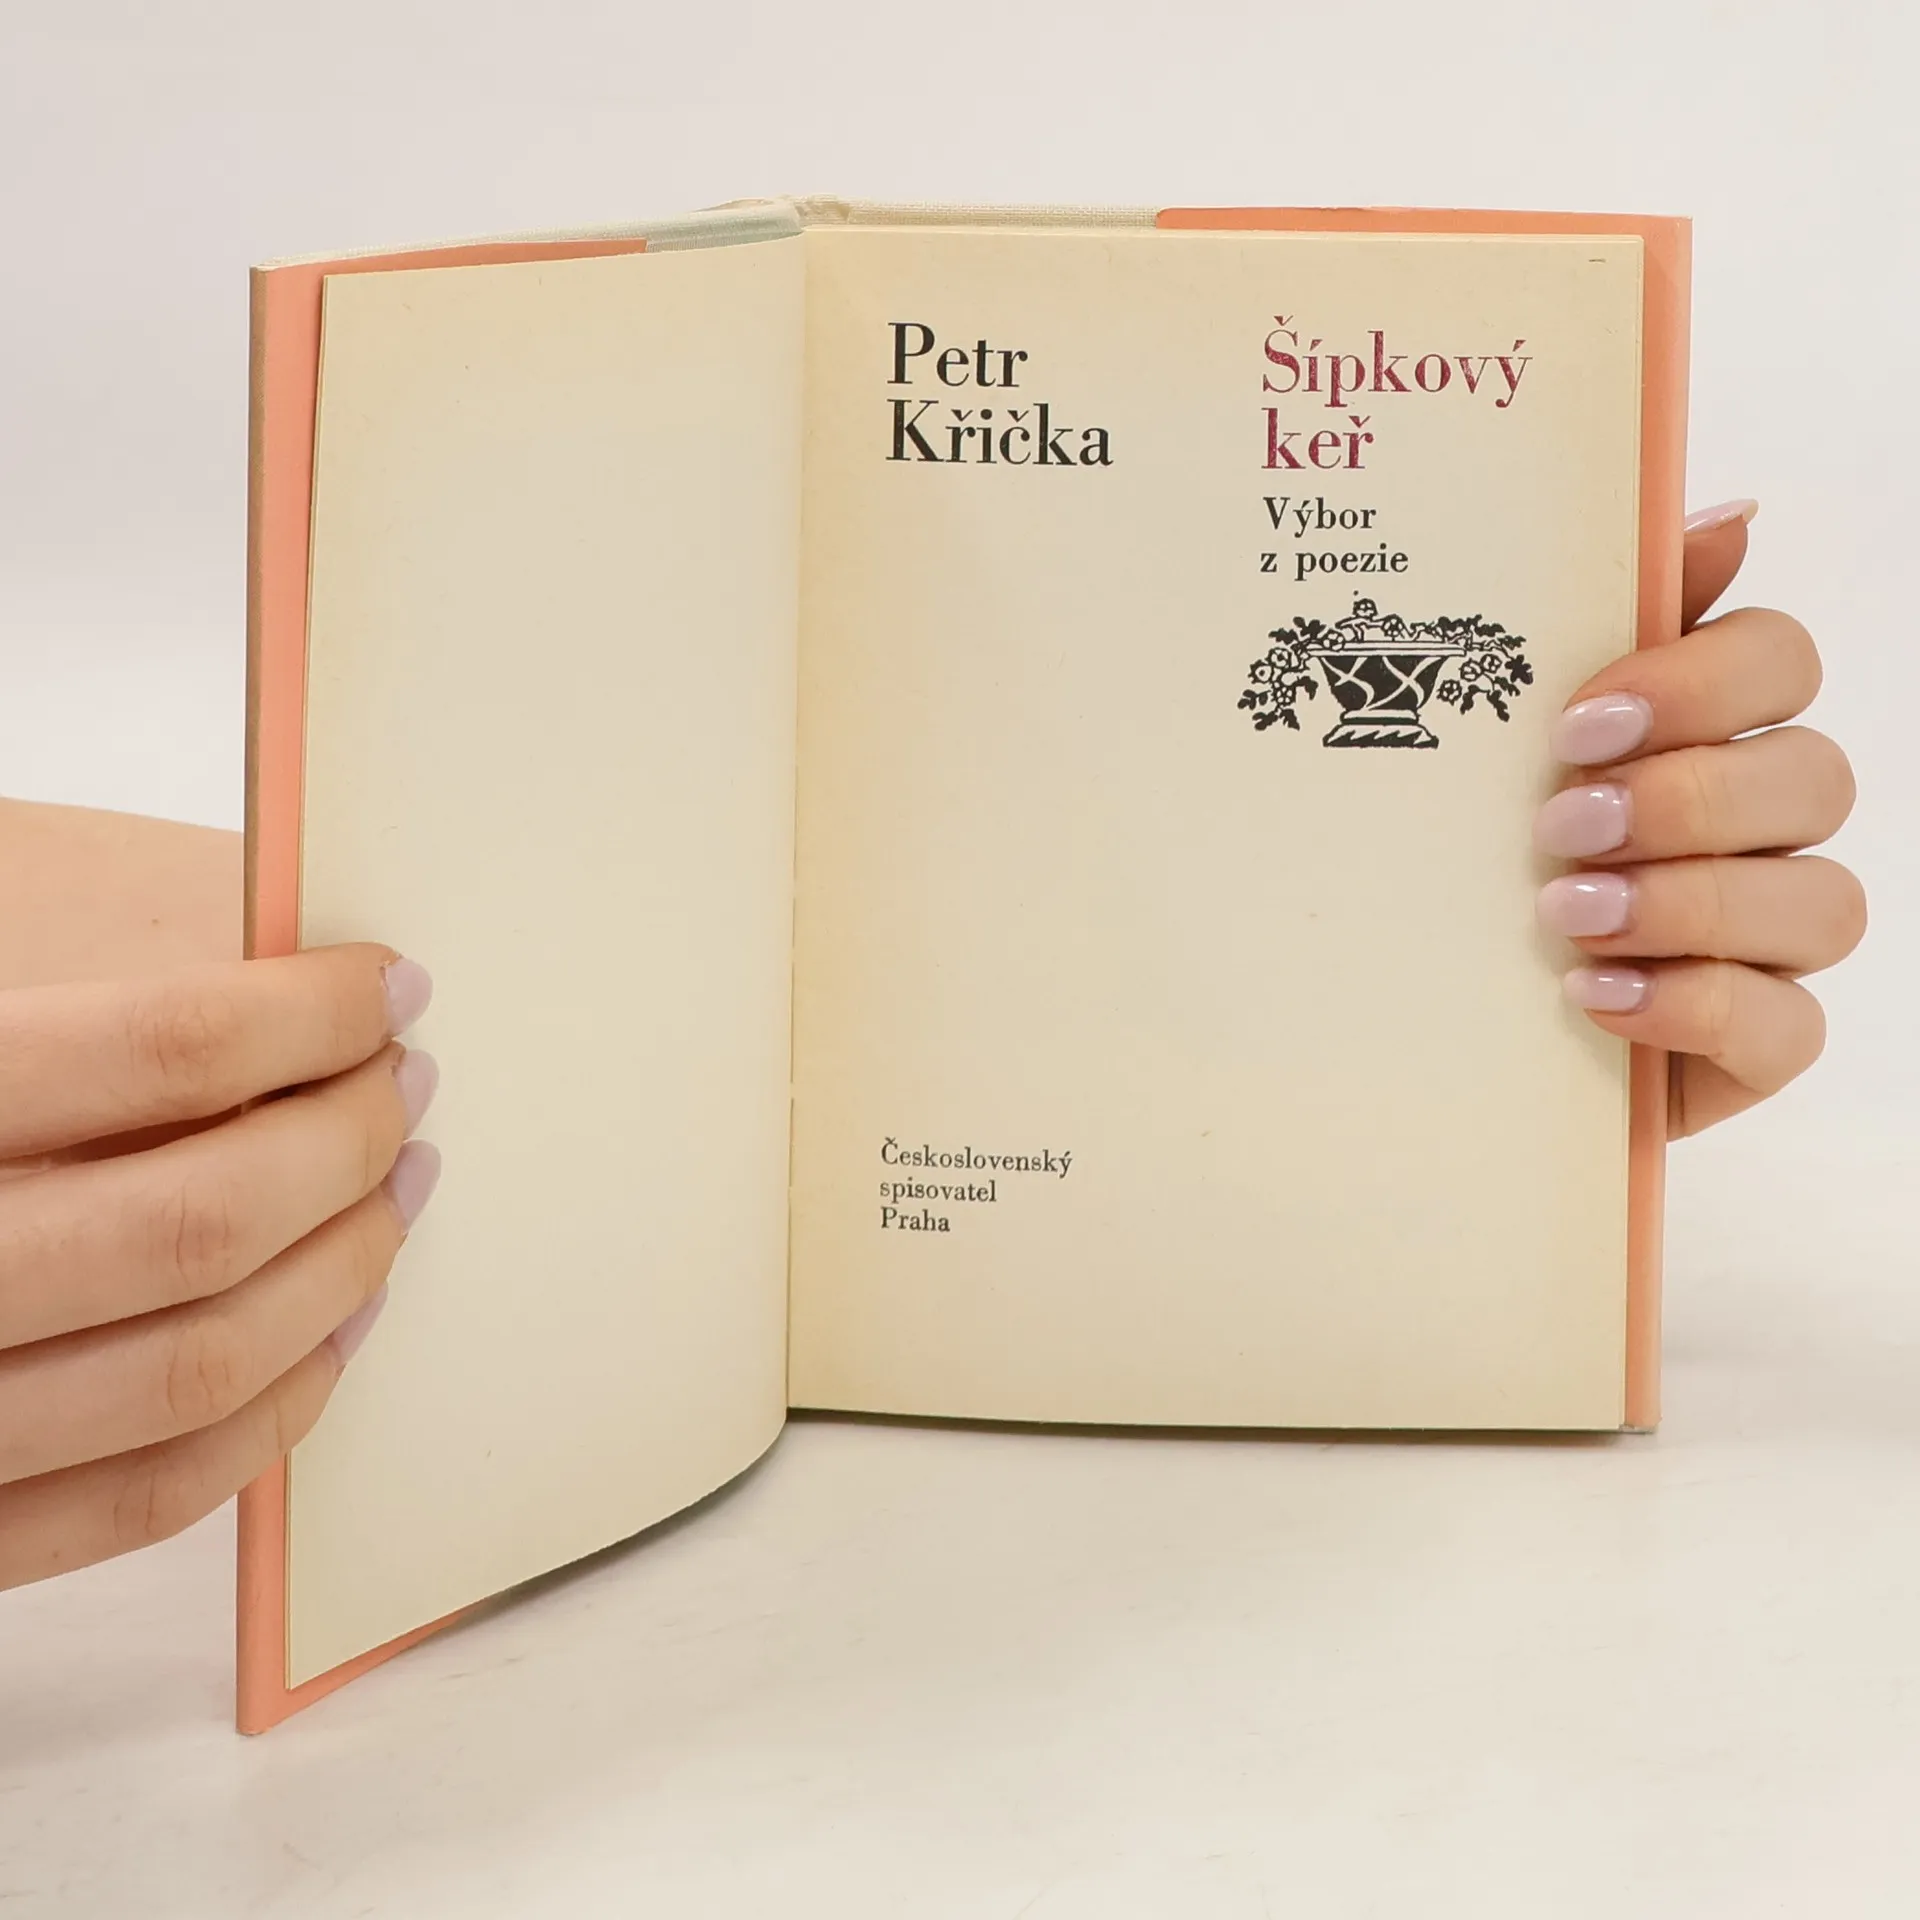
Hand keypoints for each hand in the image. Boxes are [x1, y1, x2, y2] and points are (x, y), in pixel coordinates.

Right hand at [0, 946, 439, 1587]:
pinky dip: (275, 1415)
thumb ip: (89, 959)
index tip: (387, 990)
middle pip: (198, 1221)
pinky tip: (334, 1328)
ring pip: (193, 1369)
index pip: (166, 1045)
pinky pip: (144, 1498)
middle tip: (404, 1085)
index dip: (309, 1013)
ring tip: (397, 1188)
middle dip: (345, 1142)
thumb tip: (290, 964)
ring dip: (342, 1272)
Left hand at [1534, 500, 1863, 1135]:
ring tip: (1567, 913)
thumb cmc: (1471, 855)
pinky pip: (1786, 1025)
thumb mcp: (1497, 738)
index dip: (1702, 682)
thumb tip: (1729, 516)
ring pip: (1822, 903)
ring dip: (1692, 901)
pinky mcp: (1756, 1044)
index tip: (1579, 721)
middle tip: (1562, 822)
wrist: (1424, 1013)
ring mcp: (1771, 941)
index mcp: (1711, 733)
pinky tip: (1596, 994)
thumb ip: (1600, 624)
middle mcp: (1763, 829)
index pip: (1780, 662)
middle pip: (1815, 779)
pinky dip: (1694, 1005)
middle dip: (1688, 799)